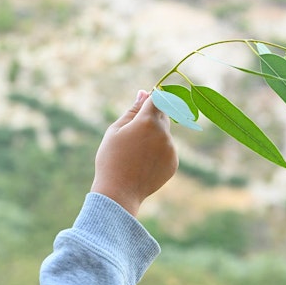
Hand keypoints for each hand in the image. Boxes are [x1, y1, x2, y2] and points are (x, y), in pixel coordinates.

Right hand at [91, 90, 178, 216]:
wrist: (119, 192)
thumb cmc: (111, 158)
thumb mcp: (116, 130)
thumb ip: (133, 110)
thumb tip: (144, 92)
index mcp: (148, 121)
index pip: (157, 99)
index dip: (152, 98)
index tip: (145, 102)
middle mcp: (164, 133)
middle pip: (163, 115)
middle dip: (152, 118)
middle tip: (134, 133)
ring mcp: (171, 149)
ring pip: (165, 134)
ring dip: (154, 136)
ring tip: (135, 152)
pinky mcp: (174, 162)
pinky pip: (167, 150)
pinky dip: (158, 152)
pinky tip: (143, 163)